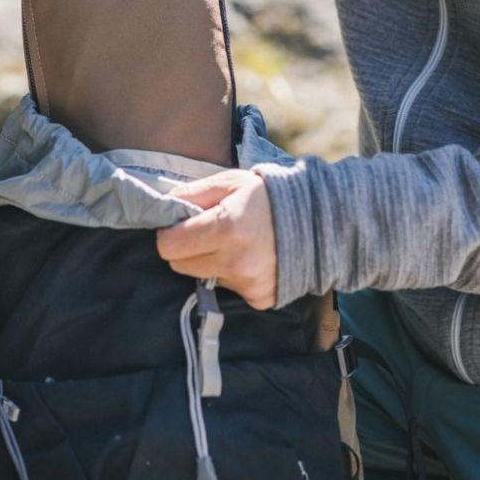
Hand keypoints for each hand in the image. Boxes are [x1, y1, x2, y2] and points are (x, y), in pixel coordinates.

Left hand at [156, 168, 277, 309]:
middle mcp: (235, 261)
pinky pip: (230, 288)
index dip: (169, 234)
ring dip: (211, 261)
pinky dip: (234, 274)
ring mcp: (248, 283)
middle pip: (180, 265)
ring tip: (236, 241)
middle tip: (207, 232)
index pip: (168, 246)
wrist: (318, 220)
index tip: (180, 225)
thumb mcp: (229, 182)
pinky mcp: (259, 298)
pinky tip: (252, 257)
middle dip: (186, 248)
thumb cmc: (268, 195)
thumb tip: (161, 207)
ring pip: (204, 276)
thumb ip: (191, 193)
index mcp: (224, 229)